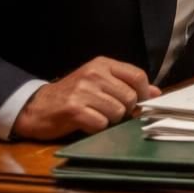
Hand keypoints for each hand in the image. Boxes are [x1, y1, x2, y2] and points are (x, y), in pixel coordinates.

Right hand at [13, 57, 158, 139]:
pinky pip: (101, 124)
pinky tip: (86, 122)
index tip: (138, 102)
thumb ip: (127, 84)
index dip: (143, 93)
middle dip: (125, 109)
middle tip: (110, 111)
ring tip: (96, 115)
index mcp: (102, 64)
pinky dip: (97, 128)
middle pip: (130, 97)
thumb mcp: (100, 82)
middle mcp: (94, 74)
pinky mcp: (74, 110)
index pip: (138, 76)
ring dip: (110, 119)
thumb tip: (156, 93)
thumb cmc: (73, 95)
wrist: (37, 106)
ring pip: (118, 112)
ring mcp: (83, 91)